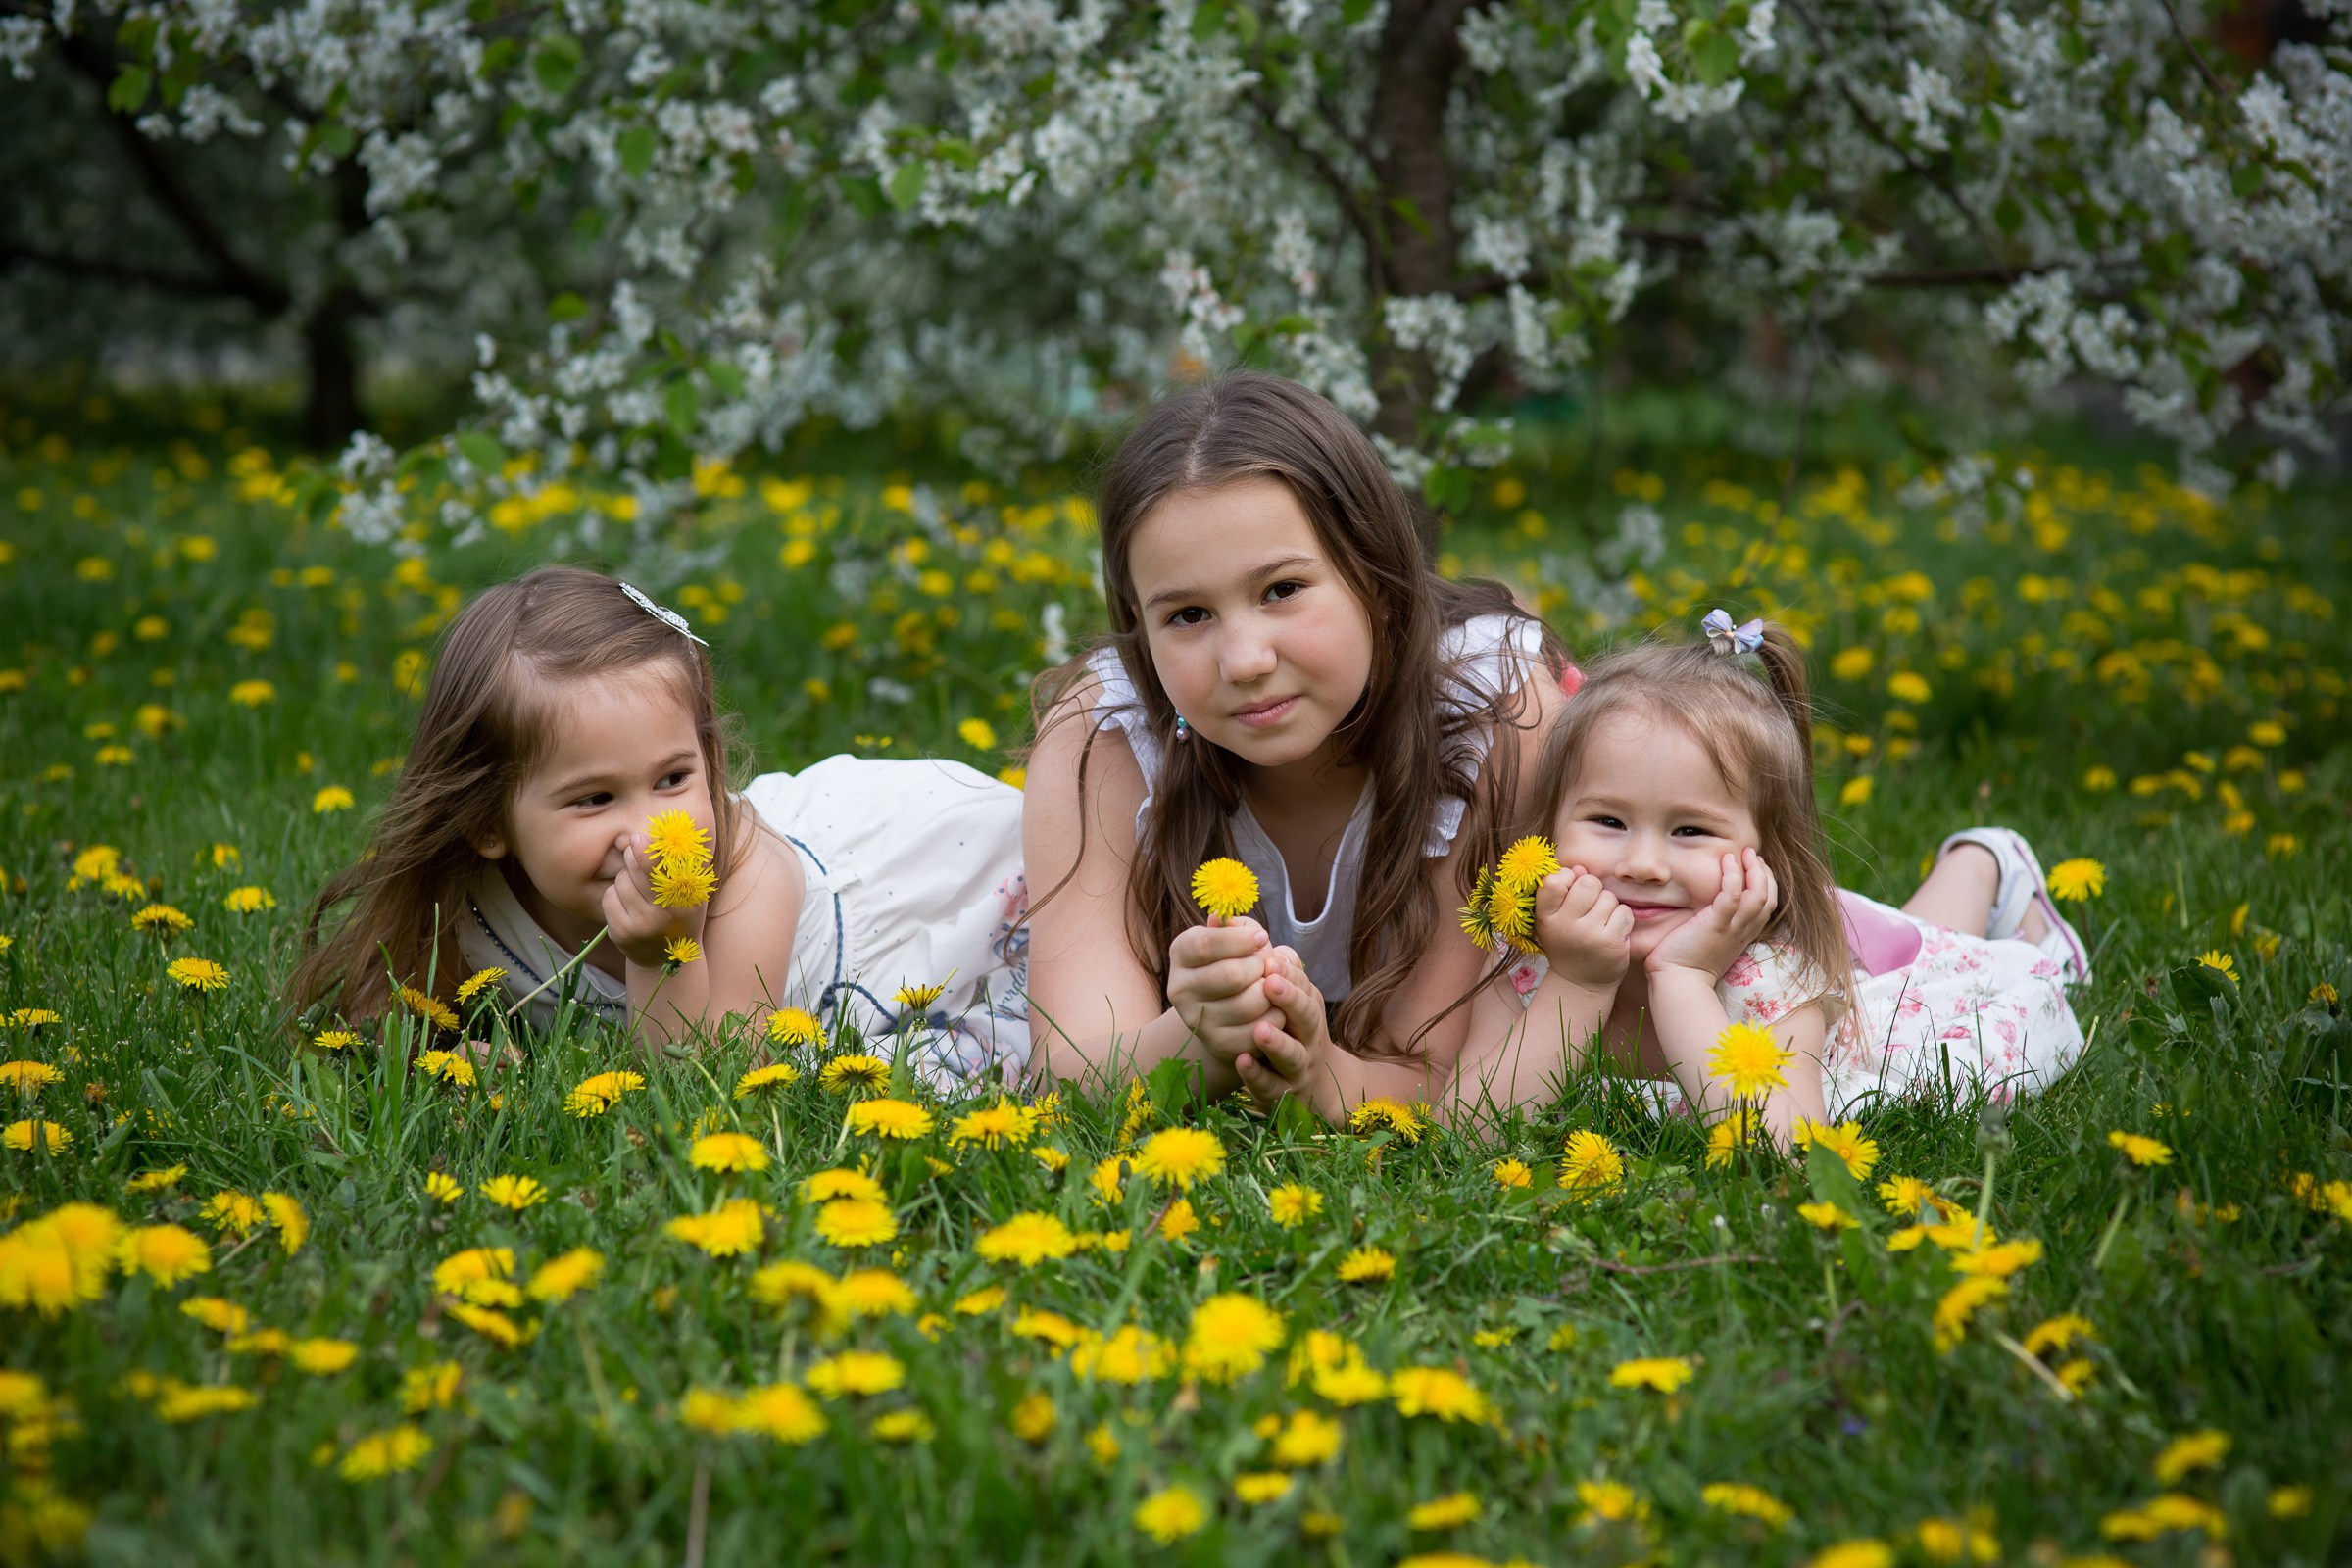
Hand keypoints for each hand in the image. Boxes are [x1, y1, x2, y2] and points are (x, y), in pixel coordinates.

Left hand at [603, 829, 706, 968]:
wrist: (667, 959)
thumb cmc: (680, 913)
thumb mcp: (691, 894)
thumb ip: (679, 867)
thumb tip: (652, 835)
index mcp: (685, 903)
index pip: (661, 872)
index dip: (646, 852)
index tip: (636, 838)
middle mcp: (662, 916)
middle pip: (635, 871)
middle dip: (633, 858)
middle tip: (637, 854)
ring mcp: (640, 927)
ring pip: (620, 882)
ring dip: (625, 880)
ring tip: (637, 891)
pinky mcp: (621, 934)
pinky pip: (609, 898)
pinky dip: (614, 896)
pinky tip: (627, 906)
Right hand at [1166, 917, 1277, 1064]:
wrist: (1230, 1006)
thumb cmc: (1237, 959)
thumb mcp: (1235, 937)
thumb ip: (1235, 927)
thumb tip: (1223, 920)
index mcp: (1180, 953)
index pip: (1206, 945)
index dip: (1240, 940)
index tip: (1262, 938)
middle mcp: (1179, 988)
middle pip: (1230, 975)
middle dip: (1259, 967)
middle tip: (1268, 965)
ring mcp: (1196, 1019)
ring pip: (1247, 1004)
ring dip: (1271, 992)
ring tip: (1272, 985)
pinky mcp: (1217, 1044)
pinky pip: (1256, 1031)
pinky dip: (1274, 1017)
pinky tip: (1274, 1008)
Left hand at [1234, 950, 1341, 1120]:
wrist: (1315, 1086)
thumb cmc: (1293, 1030)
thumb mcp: (1292, 999)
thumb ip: (1276, 969)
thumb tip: (1253, 935)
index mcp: (1310, 1009)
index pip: (1304, 988)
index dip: (1289, 974)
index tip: (1270, 958)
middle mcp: (1308, 1037)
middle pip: (1307, 1017)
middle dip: (1290, 1000)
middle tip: (1270, 983)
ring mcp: (1297, 1067)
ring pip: (1291, 1055)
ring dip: (1277, 1042)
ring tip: (1260, 1029)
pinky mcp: (1280, 1094)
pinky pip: (1269, 1085)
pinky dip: (1257, 1075)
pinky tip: (1242, 1061)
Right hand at [1533, 866, 1632, 988]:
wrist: (1581, 982)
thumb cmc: (1568, 941)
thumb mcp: (1555, 918)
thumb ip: (1563, 890)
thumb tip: (1580, 868)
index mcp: (1545, 917)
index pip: (1553, 881)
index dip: (1566, 879)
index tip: (1569, 892)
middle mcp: (1564, 926)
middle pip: (1587, 883)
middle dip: (1593, 889)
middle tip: (1590, 906)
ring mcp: (1588, 935)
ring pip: (1608, 897)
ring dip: (1609, 905)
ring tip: (1600, 922)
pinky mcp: (1611, 942)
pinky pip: (1624, 911)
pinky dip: (1622, 918)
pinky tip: (1613, 930)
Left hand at [1645, 847, 1777, 980]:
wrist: (1679, 982)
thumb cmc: (1687, 964)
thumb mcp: (1711, 942)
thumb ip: (1717, 925)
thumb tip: (1709, 908)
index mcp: (1744, 934)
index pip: (1767, 904)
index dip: (1766, 883)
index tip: (1756, 866)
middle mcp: (1743, 931)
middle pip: (1769, 897)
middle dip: (1764, 872)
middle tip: (1751, 854)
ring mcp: (1732, 928)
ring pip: (1758, 894)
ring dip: (1754, 870)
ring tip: (1743, 852)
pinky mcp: (1715, 925)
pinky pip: (1732, 896)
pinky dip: (1732, 876)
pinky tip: (1726, 860)